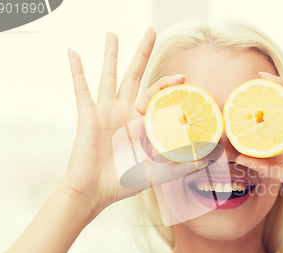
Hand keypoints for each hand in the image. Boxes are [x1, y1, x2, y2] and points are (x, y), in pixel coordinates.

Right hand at [61, 28, 198, 210]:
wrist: (95, 192)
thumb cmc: (124, 182)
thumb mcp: (158, 173)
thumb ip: (182, 165)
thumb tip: (208, 159)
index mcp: (141, 122)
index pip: (157, 95)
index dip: (169, 84)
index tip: (184, 77)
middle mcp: (124, 112)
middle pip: (135, 75)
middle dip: (143, 53)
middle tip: (151, 30)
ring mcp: (105, 111)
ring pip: (108, 76)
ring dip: (110, 54)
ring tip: (112, 33)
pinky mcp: (88, 116)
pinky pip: (81, 89)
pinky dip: (76, 70)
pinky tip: (73, 52)